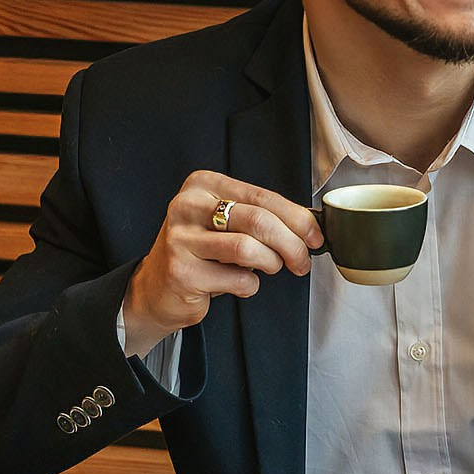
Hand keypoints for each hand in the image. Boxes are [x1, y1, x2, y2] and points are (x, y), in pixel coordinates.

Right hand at [120, 172, 322, 357]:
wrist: (157, 288)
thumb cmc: (203, 252)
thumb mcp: (227, 223)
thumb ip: (262, 216)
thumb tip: (311, 226)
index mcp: (202, 184)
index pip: (262, 196)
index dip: (297, 218)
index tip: (316, 236)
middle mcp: (187, 206)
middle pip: (259, 221)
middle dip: (292, 244)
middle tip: (302, 261)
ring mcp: (180, 239)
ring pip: (249, 249)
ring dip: (271, 264)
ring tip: (269, 268)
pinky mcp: (181, 272)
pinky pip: (237, 279)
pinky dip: (249, 286)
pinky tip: (236, 283)